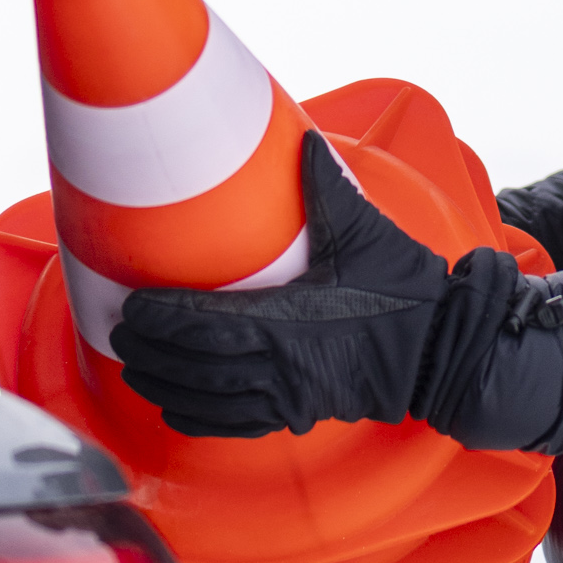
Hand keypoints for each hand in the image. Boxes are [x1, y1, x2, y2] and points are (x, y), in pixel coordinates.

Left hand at [113, 132, 511, 440]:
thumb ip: (326, 187)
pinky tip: (174, 408)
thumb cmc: (405, 291)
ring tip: (135, 368)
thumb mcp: (365, 233)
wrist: (443, 351)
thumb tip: (304, 137)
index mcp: (289, 318)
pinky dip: (199, 418)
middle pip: (197, 361)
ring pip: (210, 397)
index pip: (206, 320)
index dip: (164, 315)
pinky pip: (238, 424)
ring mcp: (290, 395)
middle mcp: (282, 363)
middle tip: (120, 333)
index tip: (133, 304)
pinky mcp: (301, 413)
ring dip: (166, 384)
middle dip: (152, 349)